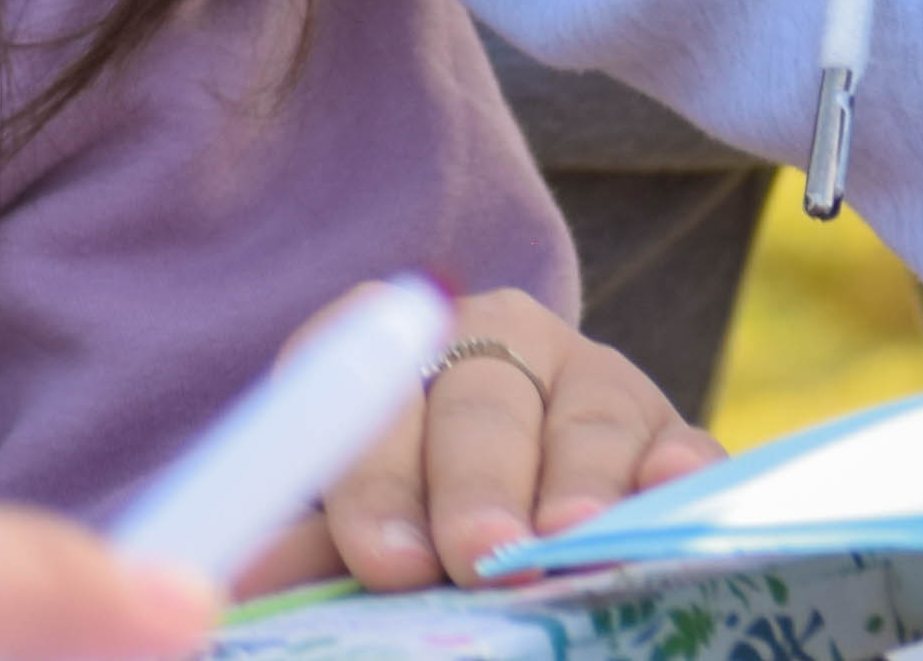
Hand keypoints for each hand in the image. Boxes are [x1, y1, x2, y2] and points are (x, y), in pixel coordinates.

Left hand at [282, 285, 716, 591]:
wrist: (486, 499)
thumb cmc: (396, 512)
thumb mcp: (344, 520)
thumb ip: (310, 547)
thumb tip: (243, 581)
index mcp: (392, 349)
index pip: (376, 400)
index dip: (379, 481)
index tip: (386, 561)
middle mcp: (495, 340)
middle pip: (486, 401)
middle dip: (481, 485)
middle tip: (480, 555)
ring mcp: (590, 377)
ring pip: (588, 413)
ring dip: (582, 480)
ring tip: (571, 537)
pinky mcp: (666, 427)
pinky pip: (679, 440)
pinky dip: (679, 467)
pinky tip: (671, 488)